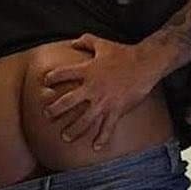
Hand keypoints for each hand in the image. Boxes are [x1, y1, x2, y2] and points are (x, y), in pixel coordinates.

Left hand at [44, 34, 160, 148]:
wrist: (145, 63)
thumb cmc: (124, 53)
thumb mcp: (102, 43)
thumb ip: (86, 41)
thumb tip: (73, 42)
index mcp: (87, 70)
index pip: (62, 74)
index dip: (51, 78)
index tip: (45, 83)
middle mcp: (92, 87)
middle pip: (67, 102)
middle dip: (54, 110)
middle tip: (46, 115)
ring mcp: (104, 101)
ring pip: (84, 120)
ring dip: (73, 130)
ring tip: (65, 137)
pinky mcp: (117, 109)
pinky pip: (107, 127)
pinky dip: (102, 139)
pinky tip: (95, 148)